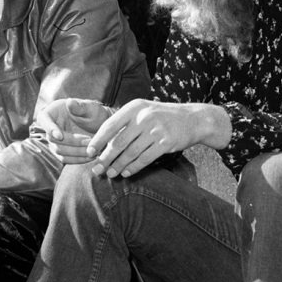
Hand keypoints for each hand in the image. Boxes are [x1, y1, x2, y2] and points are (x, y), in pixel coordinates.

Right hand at [33, 98, 113, 163]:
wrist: (98, 125)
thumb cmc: (92, 112)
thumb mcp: (88, 107)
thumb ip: (79, 106)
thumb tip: (70, 102)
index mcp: (51, 113)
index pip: (44, 120)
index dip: (50, 129)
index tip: (60, 136)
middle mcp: (50, 128)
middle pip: (53, 139)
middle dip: (72, 142)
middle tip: (90, 142)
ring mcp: (54, 141)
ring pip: (59, 151)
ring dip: (77, 152)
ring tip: (93, 150)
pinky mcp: (61, 152)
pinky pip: (65, 159)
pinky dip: (78, 159)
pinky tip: (90, 157)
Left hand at [88, 99, 227, 177]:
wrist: (192, 119)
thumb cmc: (162, 117)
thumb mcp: (143, 111)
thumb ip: (125, 123)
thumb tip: (102, 144)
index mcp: (134, 107)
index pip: (110, 125)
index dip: (97, 141)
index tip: (89, 153)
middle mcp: (144, 117)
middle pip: (118, 142)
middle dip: (106, 158)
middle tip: (97, 169)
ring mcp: (156, 130)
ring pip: (131, 153)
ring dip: (118, 166)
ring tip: (110, 174)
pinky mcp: (166, 143)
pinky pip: (145, 159)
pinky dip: (134, 168)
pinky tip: (126, 173)